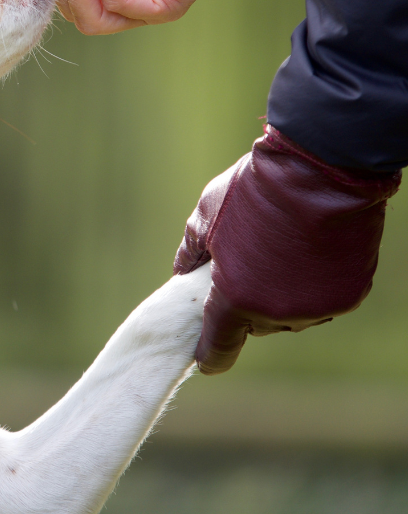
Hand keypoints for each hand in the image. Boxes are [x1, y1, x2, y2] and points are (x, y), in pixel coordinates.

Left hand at [174, 125, 400, 374]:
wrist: (319, 170)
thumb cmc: (254, 192)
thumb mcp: (205, 216)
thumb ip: (190, 252)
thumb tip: (180, 271)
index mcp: (236, 299)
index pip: (219, 346)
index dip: (210, 353)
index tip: (205, 359)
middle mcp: (278, 313)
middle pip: (255, 324)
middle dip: (245, 302)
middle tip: (243, 267)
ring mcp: (316, 308)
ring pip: (290, 314)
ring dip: (280, 295)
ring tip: (276, 252)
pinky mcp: (348, 297)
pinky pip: (321, 301)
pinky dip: (312, 285)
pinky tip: (307, 253)